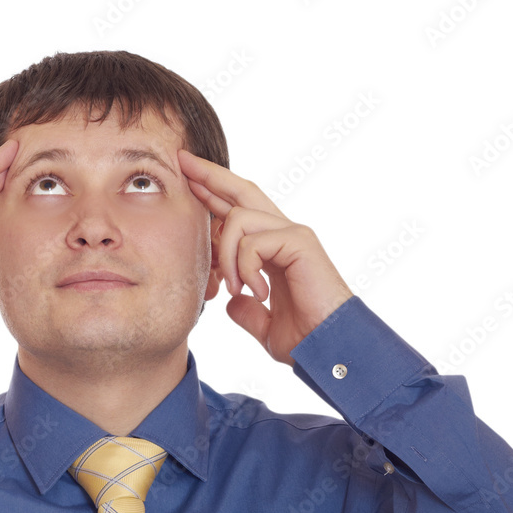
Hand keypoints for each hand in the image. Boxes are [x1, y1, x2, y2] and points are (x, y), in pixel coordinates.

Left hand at [178, 148, 352, 365]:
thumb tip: (231, 302)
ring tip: (234, 288)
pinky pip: (253, 242)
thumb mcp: (264, 324)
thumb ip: (247, 311)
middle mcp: (284, 234)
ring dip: (224, 255)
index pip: (238, 211)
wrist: (330, 350)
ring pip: (238, 217)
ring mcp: (293, 234)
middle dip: (210, 175)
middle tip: (182, 162)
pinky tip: (256, 292)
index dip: (212, 193)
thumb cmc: (305, 339)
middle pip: (242, 190)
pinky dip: (245, 267)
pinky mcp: (300, 242)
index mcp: (273, 249)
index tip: (187, 179)